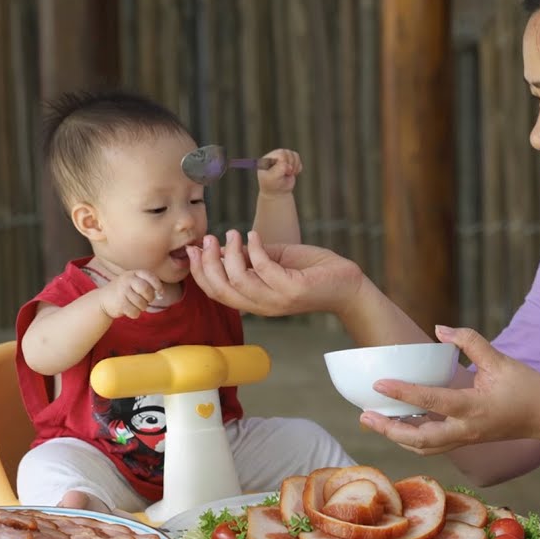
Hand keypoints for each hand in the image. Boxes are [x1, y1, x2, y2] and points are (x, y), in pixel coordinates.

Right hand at [96, 270, 161, 318]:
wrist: (102, 300)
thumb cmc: (123, 292)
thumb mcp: (132, 283)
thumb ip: (146, 285)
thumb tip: (160, 293)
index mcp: (132, 273)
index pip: (149, 275)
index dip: (157, 284)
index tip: (160, 292)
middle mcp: (126, 280)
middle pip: (146, 289)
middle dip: (150, 297)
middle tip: (147, 300)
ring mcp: (122, 291)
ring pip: (141, 303)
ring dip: (142, 307)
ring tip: (136, 306)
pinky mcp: (119, 303)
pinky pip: (135, 312)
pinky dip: (135, 314)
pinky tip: (129, 310)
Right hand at [187, 230, 365, 316]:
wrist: (348, 284)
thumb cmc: (313, 271)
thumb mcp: (276, 261)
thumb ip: (252, 257)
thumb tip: (226, 246)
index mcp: (255, 301)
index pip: (217, 293)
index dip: (199, 272)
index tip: (191, 248)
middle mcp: (263, 306)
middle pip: (221, 290)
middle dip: (208, 263)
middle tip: (208, 238)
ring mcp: (277, 300)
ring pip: (238, 280)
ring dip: (230, 254)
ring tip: (233, 233)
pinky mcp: (292, 290)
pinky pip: (263, 268)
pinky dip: (254, 248)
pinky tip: (254, 235)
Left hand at [257, 148, 301, 195]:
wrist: (277, 192)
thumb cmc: (272, 185)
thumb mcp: (273, 178)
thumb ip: (279, 169)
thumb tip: (288, 165)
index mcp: (267, 159)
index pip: (280, 154)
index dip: (285, 163)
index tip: (283, 173)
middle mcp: (273, 156)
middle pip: (287, 153)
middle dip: (290, 164)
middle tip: (286, 173)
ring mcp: (281, 157)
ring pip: (293, 154)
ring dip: (294, 165)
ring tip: (289, 173)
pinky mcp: (289, 160)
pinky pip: (297, 157)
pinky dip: (298, 166)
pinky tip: (293, 172)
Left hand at [358, 325, 539, 454]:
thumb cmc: (527, 387)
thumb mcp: (500, 360)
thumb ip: (470, 341)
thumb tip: (439, 329)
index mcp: (473, 408)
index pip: (431, 401)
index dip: (403, 393)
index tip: (380, 384)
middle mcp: (466, 430)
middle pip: (419, 440)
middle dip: (389, 430)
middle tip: (364, 415)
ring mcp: (465, 440)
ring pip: (424, 448)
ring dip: (396, 437)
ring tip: (373, 421)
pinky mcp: (465, 441)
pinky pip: (433, 446)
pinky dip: (411, 438)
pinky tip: (398, 424)